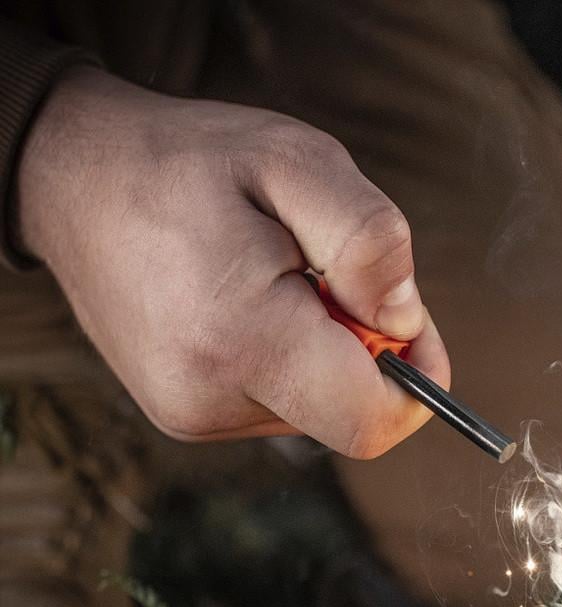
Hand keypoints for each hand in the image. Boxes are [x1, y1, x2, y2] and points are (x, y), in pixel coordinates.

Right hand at [15, 68, 448, 456]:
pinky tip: (252, 308)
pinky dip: (292, 361)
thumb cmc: (190, 165)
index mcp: (242, 342)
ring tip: (277, 282)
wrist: (74, 182)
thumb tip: (406, 321)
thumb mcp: (297, 162)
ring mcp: (193, 416)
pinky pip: (280, 404)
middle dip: (370, 354)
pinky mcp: (187, 415)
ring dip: (327, 353)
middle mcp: (211, 400)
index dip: (418, 381)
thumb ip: (370, 242)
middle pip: (350, 416)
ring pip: (317, 411)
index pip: (370, 421)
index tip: (412, 324)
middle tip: (332, 278)